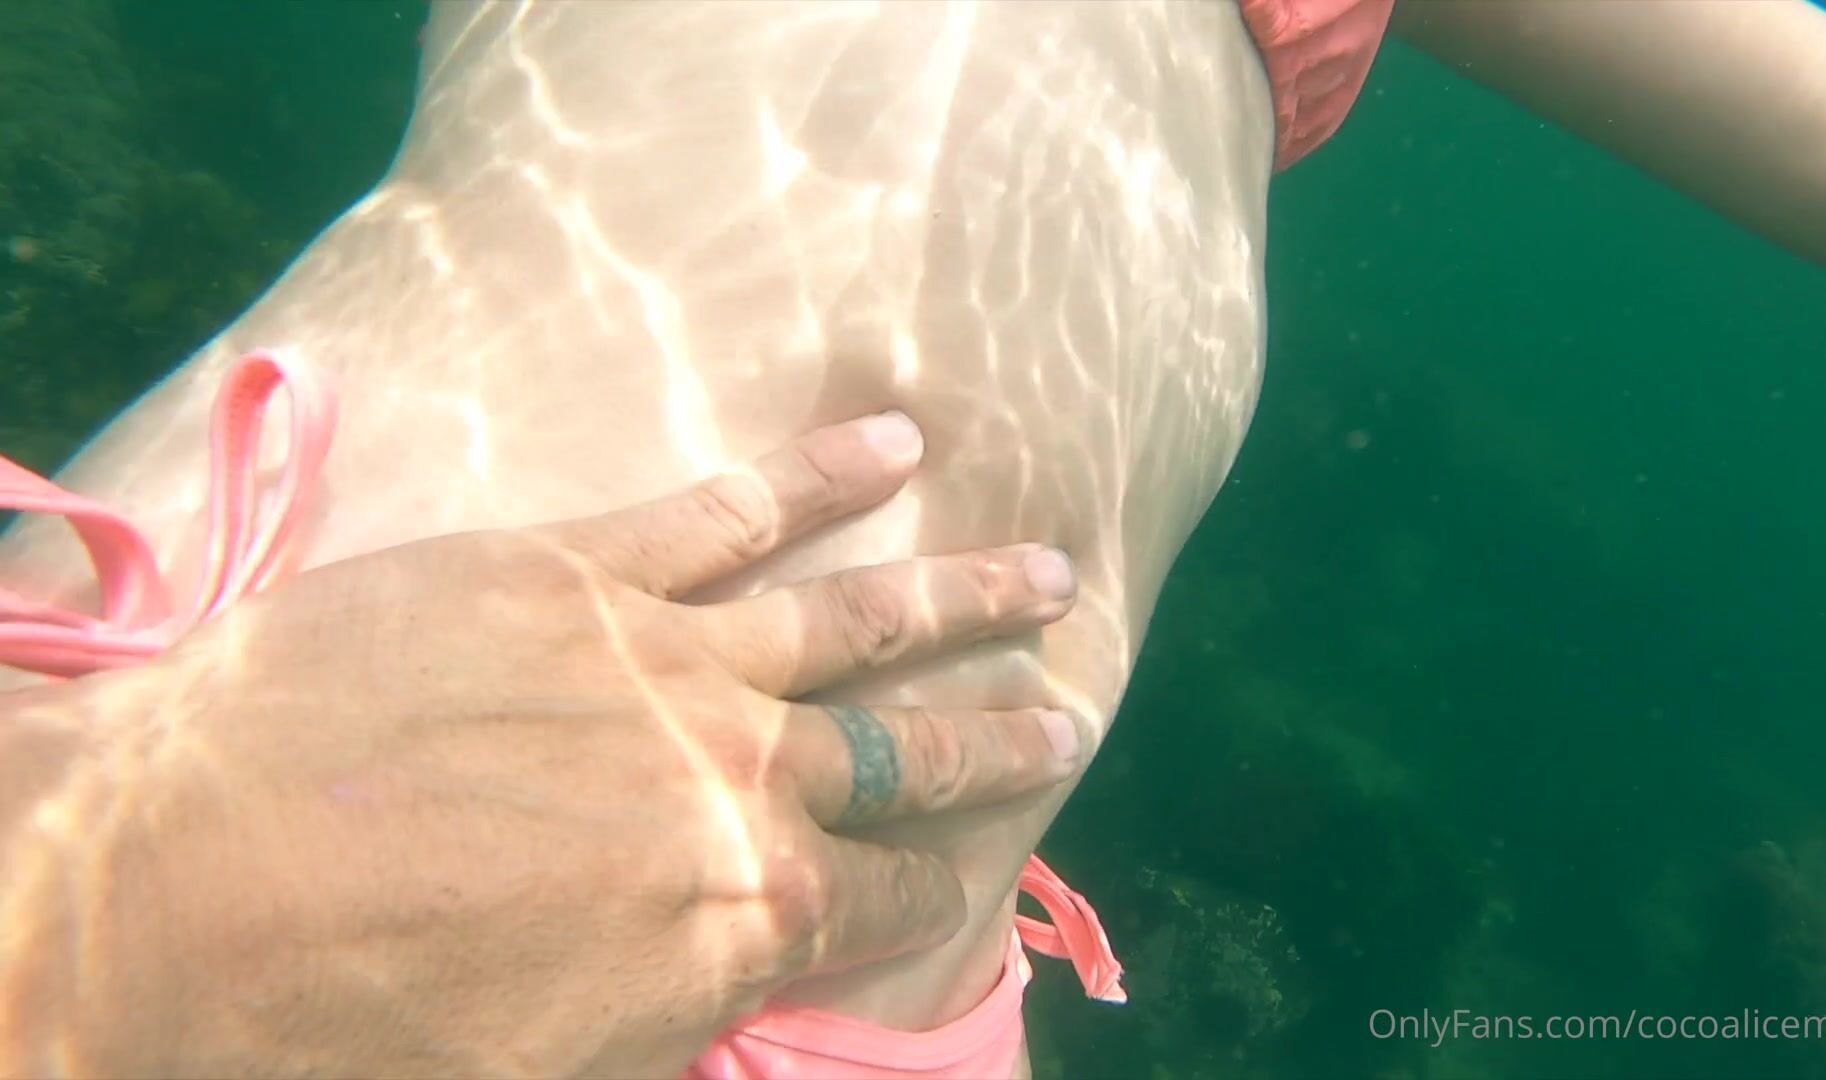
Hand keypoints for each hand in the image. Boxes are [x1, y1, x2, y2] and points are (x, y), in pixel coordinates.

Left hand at [9, 412, 1081, 1078]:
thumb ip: (681, 1014)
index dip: (948, 883)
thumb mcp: (554, 1075)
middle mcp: (739, 777)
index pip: (889, 895)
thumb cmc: (350, 1024)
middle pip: (903, 753)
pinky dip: (820, 475)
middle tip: (1074, 708)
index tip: (987, 864)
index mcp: (741, 913)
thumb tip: (739, 983)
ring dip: (960, 594)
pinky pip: (728, 511)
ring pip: (851, 617)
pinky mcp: (577, 570)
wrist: (171, 882)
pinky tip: (893, 442)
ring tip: (1045, 568)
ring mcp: (665, 658)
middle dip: (999, 736)